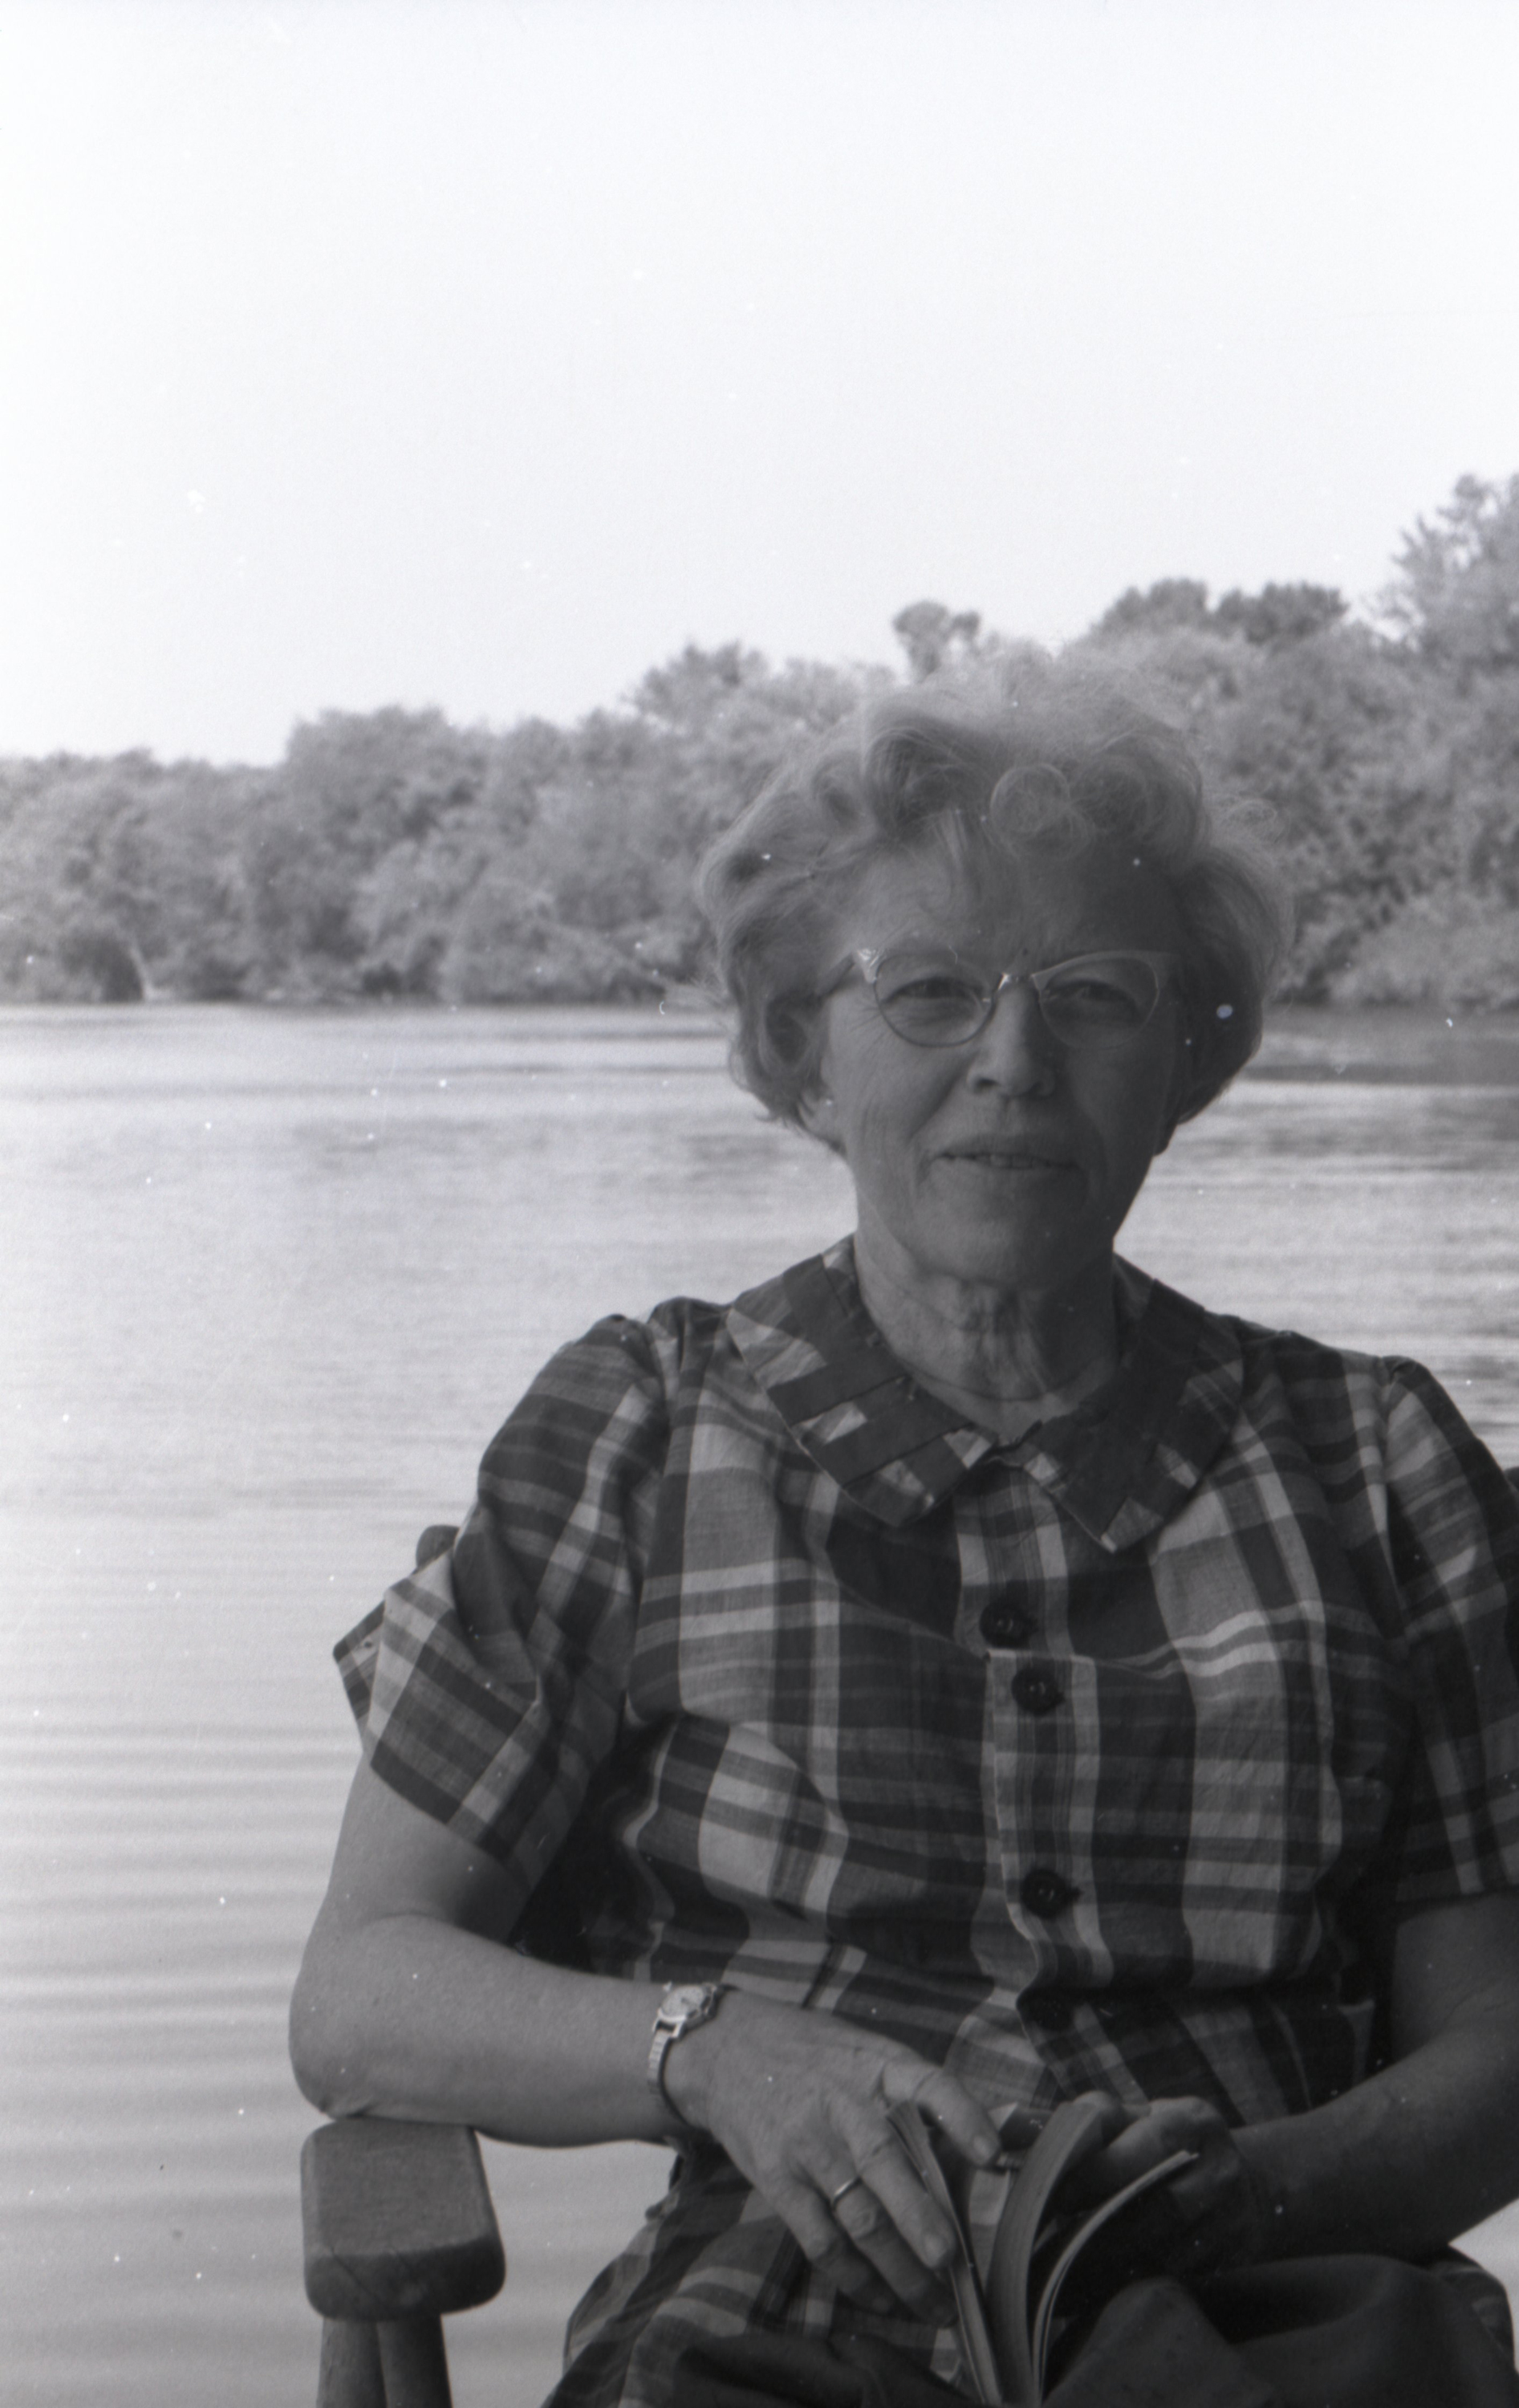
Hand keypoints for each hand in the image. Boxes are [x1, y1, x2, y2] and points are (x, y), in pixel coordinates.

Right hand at [662, 1992, 1010, 2321]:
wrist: (726, 2050)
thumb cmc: (815, 2056)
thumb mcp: (865, 2052)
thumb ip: (913, 2094)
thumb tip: (989, 2145)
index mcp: (876, 2064)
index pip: (928, 2084)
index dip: (963, 2118)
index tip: (994, 2156)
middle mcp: (842, 2104)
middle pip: (884, 2164)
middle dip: (919, 2217)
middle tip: (950, 2261)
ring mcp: (807, 2145)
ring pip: (856, 2216)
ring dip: (898, 2268)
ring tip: (934, 2307)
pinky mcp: (778, 2180)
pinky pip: (819, 2239)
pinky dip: (853, 2277)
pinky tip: (881, 2299)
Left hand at [1051, 2095, 1279, 2287]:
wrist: (1255, 2188)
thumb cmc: (1176, 2143)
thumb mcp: (1148, 2115)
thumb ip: (1100, 2120)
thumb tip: (1034, 2134)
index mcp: (1194, 2122)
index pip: (1147, 2146)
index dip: (1099, 2172)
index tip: (1054, 2194)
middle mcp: (1218, 2172)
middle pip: (1158, 2208)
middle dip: (1099, 2233)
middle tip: (1047, 2250)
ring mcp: (1228, 2222)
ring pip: (1164, 2254)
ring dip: (1108, 2271)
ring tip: (1057, 2283)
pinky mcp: (1226, 2263)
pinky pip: (1171, 2281)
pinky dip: (1127, 2291)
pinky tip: (1088, 2299)